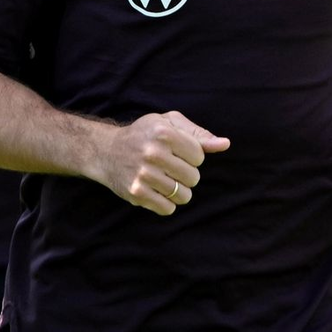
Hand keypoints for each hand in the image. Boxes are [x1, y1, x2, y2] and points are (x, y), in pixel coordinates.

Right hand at [96, 111, 229, 215]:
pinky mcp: (136, 193)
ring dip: (178, 190)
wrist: (106, 151)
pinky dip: (167, 202)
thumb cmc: (144, 135)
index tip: (178, 152)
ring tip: (166, 179)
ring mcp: (144, 175)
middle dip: (187, 175)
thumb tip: (225, 144)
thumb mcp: (168, 123)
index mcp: (164, 133)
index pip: (199, 156)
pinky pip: (168, 208)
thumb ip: (198, 134)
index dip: (192, 156)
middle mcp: (153, 153)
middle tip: (171, 167)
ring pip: (183, 196)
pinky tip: (157, 190)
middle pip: (193, 177)